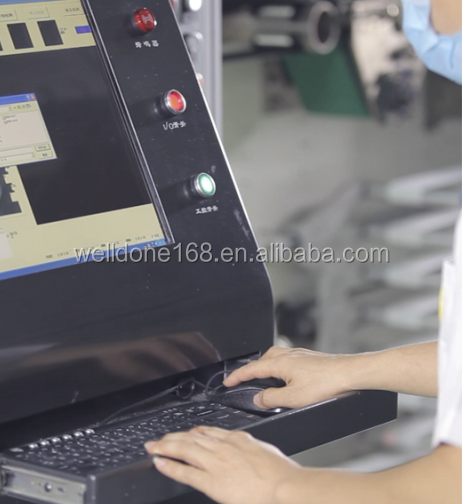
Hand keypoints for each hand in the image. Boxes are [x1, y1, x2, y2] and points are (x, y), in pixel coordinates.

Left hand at [145, 426, 302, 503]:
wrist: (285, 488)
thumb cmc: (282, 475)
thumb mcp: (265, 453)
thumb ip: (251, 451)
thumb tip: (248, 455)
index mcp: (238, 439)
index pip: (208, 431)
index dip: (192, 432)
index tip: (185, 433)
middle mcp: (224, 447)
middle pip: (192, 437)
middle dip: (173, 437)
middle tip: (159, 438)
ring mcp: (216, 463)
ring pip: (185, 449)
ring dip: (166, 446)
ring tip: (153, 447)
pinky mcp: (212, 482)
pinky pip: (186, 472)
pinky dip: (171, 466)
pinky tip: (160, 462)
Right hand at [223, 346, 356, 409]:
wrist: (350, 373)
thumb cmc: (326, 383)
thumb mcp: (294, 398)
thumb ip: (271, 398)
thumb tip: (259, 398)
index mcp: (279, 362)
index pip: (251, 369)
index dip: (237, 376)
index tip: (227, 382)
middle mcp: (288, 354)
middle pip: (262, 360)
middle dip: (252, 371)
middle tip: (245, 382)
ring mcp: (299, 354)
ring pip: (275, 359)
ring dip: (267, 370)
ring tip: (266, 383)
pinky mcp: (309, 358)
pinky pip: (287, 361)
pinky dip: (280, 369)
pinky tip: (288, 379)